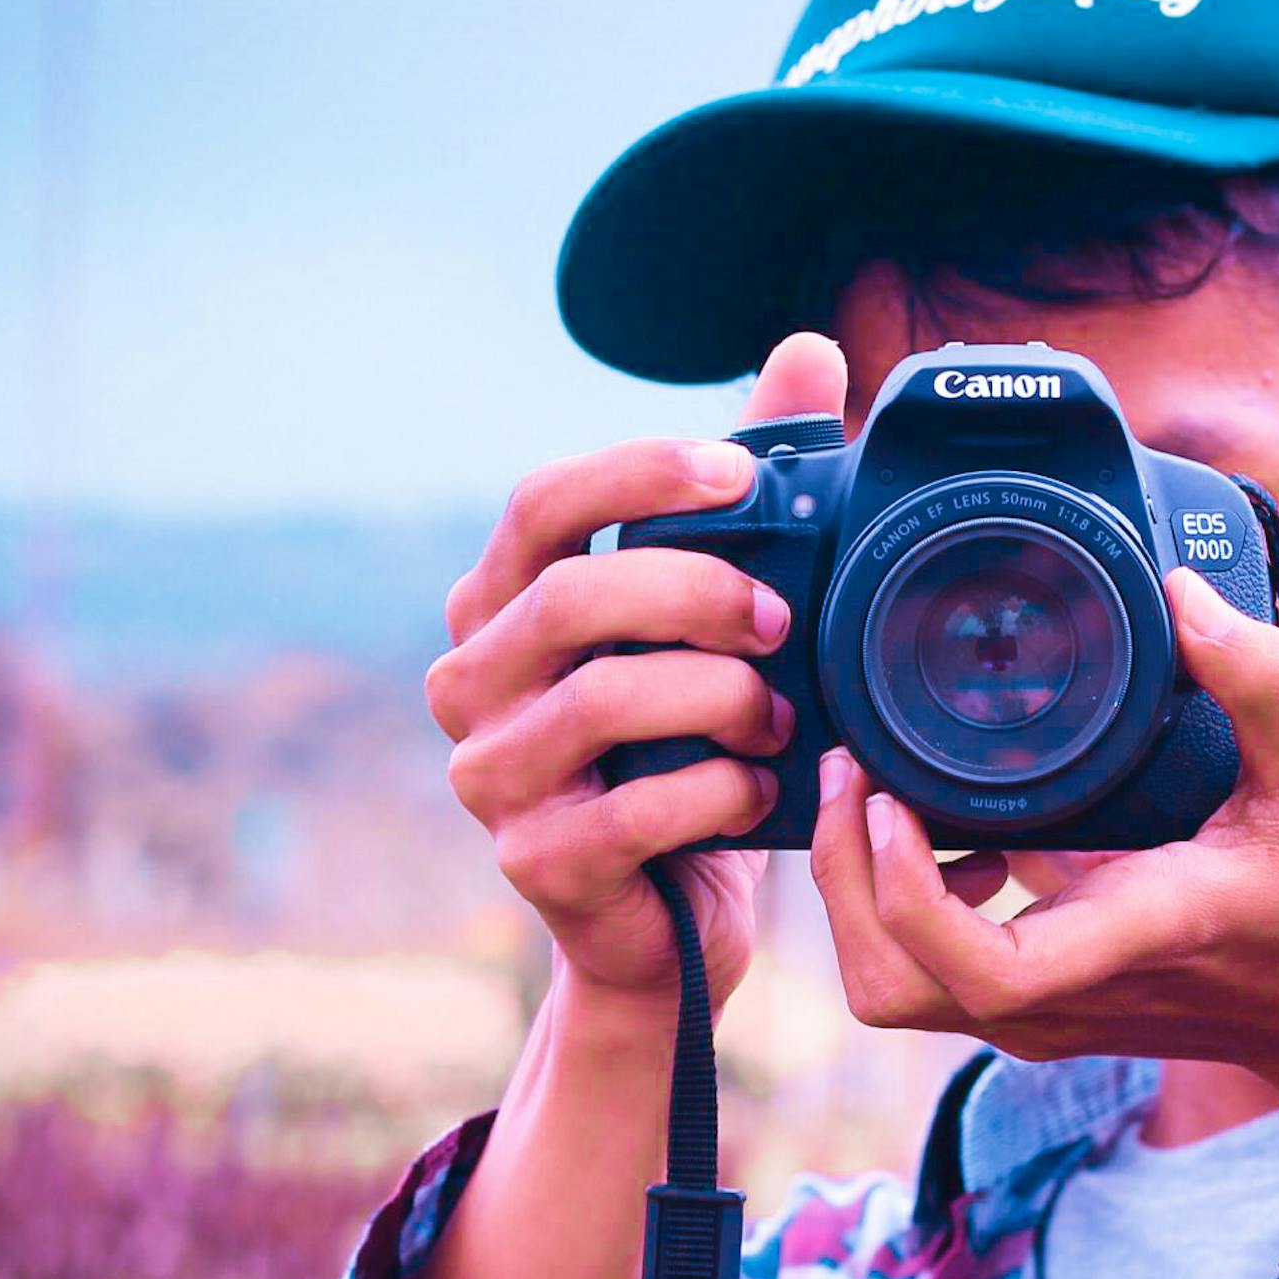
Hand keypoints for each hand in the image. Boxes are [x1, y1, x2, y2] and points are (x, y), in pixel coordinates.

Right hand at [426, 334, 846, 1005]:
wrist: (667, 927)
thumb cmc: (689, 752)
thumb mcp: (719, 622)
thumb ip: (749, 493)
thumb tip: (806, 351)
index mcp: (501, 604)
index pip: (539, 502)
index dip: (637, 472)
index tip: (742, 472)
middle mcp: (471, 682)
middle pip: (571, 598)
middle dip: (697, 593)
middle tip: (784, 616)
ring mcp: (489, 777)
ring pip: (602, 702)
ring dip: (719, 698)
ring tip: (781, 717)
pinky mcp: (533, 863)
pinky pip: (631, 811)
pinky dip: (714, 793)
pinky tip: (755, 790)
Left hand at [810, 565, 1278, 1138]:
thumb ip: (1260, 682)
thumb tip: (1185, 592)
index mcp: (1133, 937)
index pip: (977, 964)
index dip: (902, 889)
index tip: (888, 793)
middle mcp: (1071, 994)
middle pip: (891, 985)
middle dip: (842, 878)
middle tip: (849, 768)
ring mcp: (1050, 1014)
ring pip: (896, 988)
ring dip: (861, 893)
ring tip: (876, 789)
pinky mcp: (1045, 1008)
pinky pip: (931, 973)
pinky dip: (902, 906)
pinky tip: (949, 832)